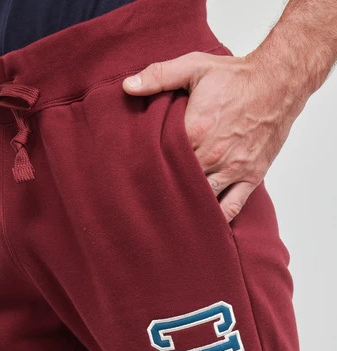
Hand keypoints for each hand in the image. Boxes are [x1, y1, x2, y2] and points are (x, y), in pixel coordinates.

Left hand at [122, 49, 305, 221]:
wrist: (279, 81)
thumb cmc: (236, 76)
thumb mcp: (194, 67)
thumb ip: (159, 76)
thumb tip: (127, 86)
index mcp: (194, 131)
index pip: (162, 161)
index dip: (148, 170)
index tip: (136, 176)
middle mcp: (213, 155)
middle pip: (180, 184)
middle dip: (164, 193)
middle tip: (147, 203)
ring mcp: (232, 169)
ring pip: (203, 200)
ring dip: (187, 208)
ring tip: (169, 216)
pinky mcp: (251, 176)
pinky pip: (233, 207)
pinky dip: (217, 219)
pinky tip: (203, 226)